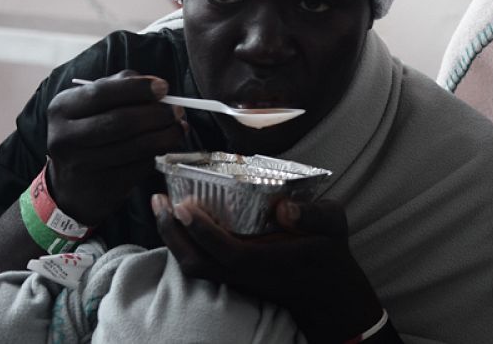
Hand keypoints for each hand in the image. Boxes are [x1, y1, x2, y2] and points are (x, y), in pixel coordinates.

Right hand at [44, 71, 186, 224]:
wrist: (72, 184)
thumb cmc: (90, 132)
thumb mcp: (94, 105)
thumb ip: (122, 88)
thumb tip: (159, 89)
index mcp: (62, 108)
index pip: (102, 93)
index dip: (137, 89)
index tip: (164, 87)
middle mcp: (65, 137)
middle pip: (121, 121)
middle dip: (157, 114)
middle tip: (177, 111)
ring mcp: (81, 165)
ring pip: (135, 147)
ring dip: (165, 136)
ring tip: (179, 128)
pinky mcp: (101, 186)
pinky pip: (139, 166)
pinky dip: (155, 155)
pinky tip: (161, 147)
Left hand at [154, 194, 382, 343]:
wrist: (326, 293)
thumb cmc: (328, 253)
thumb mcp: (333, 225)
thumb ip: (313, 214)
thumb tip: (284, 208)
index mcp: (264, 261)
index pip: (223, 249)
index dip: (199, 229)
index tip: (182, 204)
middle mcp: (242, 273)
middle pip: (194, 261)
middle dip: (171, 232)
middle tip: (158, 199)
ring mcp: (234, 278)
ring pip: (192, 265)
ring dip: (172, 238)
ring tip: (162, 208)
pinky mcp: (231, 278)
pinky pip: (197, 264)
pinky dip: (182, 244)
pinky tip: (179, 223)